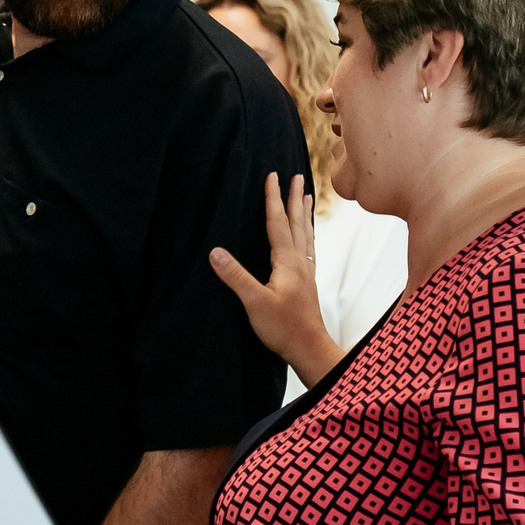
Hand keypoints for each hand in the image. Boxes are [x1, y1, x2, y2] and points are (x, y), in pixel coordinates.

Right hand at [210, 173, 344, 384]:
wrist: (309, 348)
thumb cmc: (284, 327)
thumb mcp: (255, 301)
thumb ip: (236, 276)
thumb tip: (215, 252)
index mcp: (287, 261)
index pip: (277, 222)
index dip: (273, 199)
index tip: (272, 176)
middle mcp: (300, 262)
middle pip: (296, 223)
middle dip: (293, 199)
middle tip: (296, 177)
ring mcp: (305, 272)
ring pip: (305, 234)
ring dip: (303, 214)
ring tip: (306, 196)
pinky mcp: (307, 283)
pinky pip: (307, 249)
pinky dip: (306, 235)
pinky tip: (305, 238)